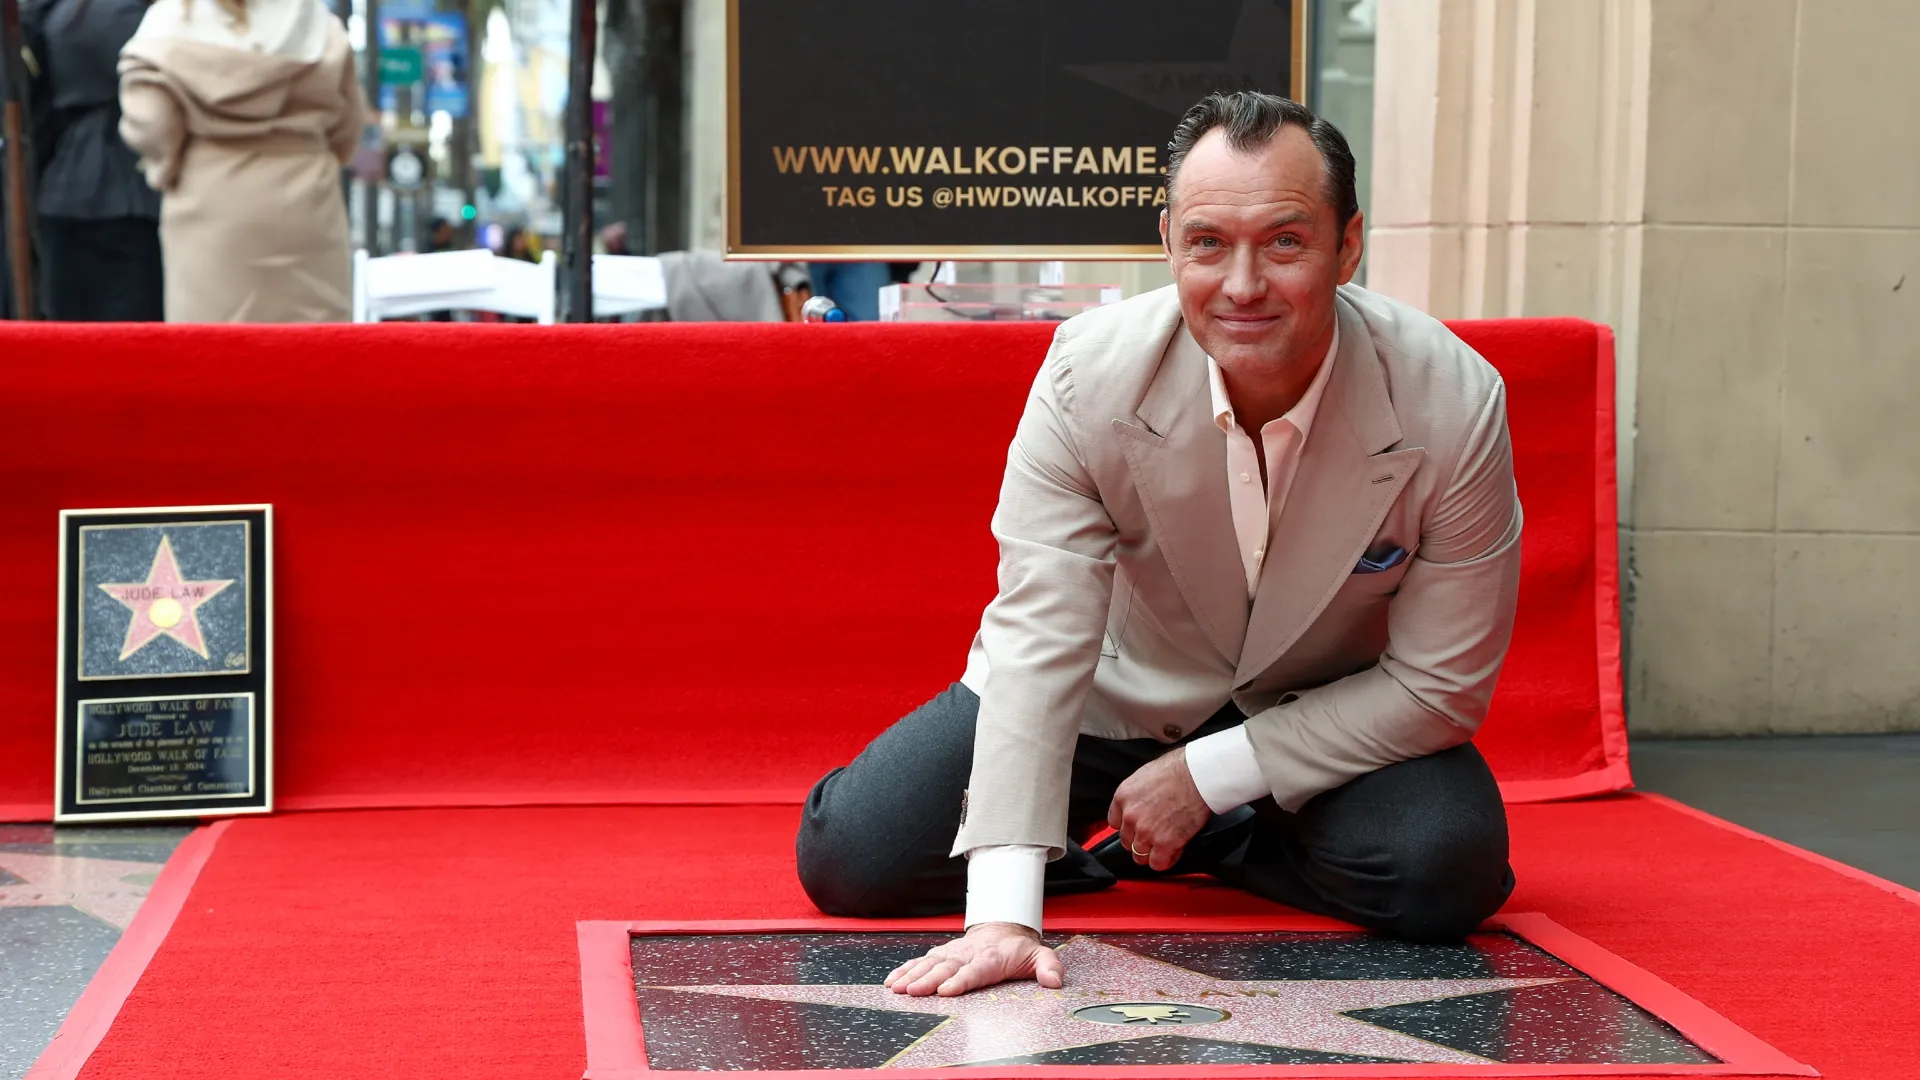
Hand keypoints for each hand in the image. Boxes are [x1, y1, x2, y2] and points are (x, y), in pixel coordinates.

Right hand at [883, 922, 1063, 996]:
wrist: (1003, 928)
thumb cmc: (1019, 948)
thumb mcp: (1040, 955)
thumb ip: (1049, 967)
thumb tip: (1055, 981)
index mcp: (991, 958)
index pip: (975, 970)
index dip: (961, 980)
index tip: (947, 990)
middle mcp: (968, 954)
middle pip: (946, 968)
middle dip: (928, 980)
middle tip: (913, 991)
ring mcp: (953, 954)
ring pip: (929, 964)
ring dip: (912, 975)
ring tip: (897, 987)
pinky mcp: (942, 955)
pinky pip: (921, 961)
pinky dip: (906, 969)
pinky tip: (892, 980)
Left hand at [1108, 747, 1211, 872]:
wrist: (1198, 776)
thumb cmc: (1178, 769)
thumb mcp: (1145, 776)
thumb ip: (1137, 795)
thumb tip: (1141, 804)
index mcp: (1123, 796)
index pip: (1115, 822)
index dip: (1128, 826)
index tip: (1137, 827)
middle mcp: (1130, 816)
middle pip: (1127, 841)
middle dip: (1140, 840)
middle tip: (1155, 835)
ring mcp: (1146, 832)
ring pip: (1139, 856)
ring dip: (1151, 852)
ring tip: (1164, 846)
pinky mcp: (1164, 843)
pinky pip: (1158, 863)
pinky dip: (1165, 861)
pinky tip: (1173, 852)